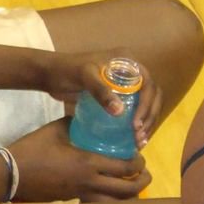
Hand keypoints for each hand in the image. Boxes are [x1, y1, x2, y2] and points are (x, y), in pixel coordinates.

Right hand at [4, 117, 150, 202]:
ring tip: (132, 186)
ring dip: (129, 196)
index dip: (138, 163)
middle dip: (142, 181)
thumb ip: (76, 122)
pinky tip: (110, 194)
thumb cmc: (33, 149)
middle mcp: (90, 183)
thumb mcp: (56, 129)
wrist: (11, 174)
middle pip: (128, 190)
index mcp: (88, 163)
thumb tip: (89, 115)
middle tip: (144, 173)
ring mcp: (82, 196)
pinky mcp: (73, 203)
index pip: (125, 168)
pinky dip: (111, 202)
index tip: (139, 156)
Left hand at [43, 52, 162, 148]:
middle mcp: (131, 71)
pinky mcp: (118, 95)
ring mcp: (125, 84)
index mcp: (127, 61)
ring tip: (139, 141)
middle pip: (152, 95)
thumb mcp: (84, 77)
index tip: (136, 124)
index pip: (148, 84)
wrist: (50, 74)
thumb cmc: (66, 71)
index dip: (147, 105)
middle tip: (139, 136)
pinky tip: (134, 138)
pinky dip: (137, 123)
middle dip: (150, 116)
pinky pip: (135, 109)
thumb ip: (100, 91)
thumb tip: (120, 111)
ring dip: (147, 122)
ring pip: (146, 104)